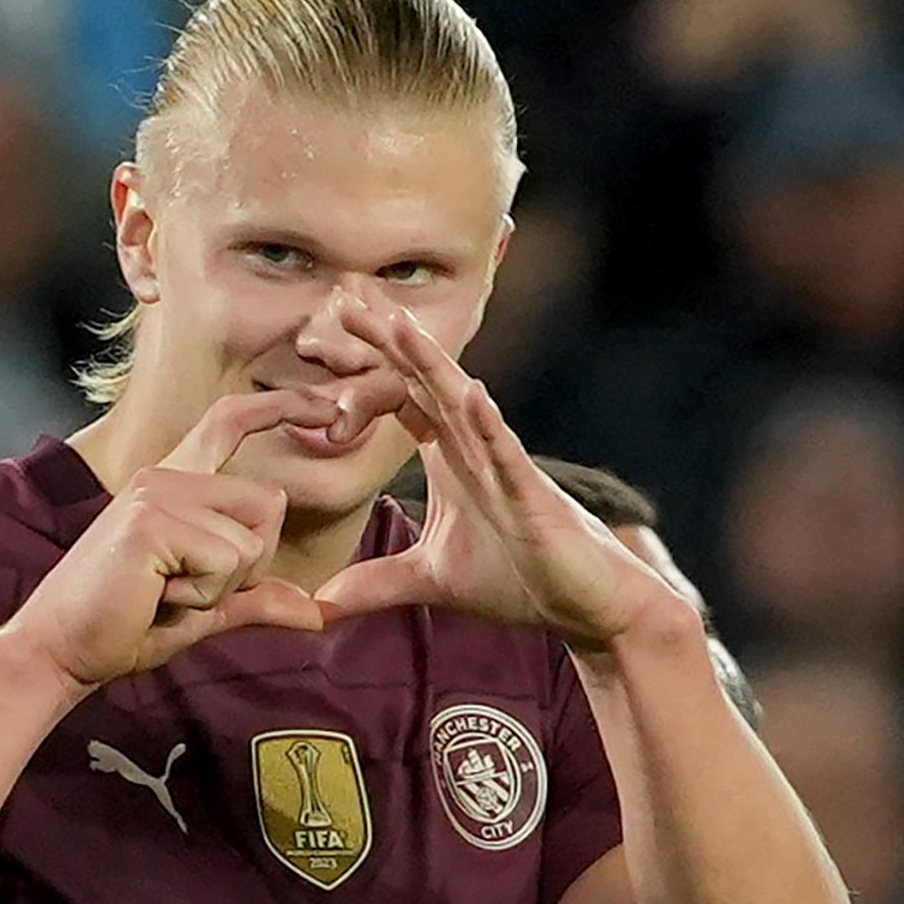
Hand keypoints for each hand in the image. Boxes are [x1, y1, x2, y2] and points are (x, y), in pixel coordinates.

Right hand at [8, 390, 335, 689]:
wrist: (59, 651)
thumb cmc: (124, 626)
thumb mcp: (204, 609)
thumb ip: (256, 598)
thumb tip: (318, 612)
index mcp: (174, 483)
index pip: (229, 421)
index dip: (282, 405)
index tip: (327, 402)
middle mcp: (165, 476)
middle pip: (269, 504)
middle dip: (249, 565)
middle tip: (187, 589)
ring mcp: (156, 493)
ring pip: (250, 541)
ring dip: (221, 588)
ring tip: (165, 594)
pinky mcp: (151, 522)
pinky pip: (226, 563)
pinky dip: (204, 596)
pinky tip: (157, 596)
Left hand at [314, 296, 696, 650]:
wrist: (585, 605)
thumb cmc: (520, 579)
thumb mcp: (431, 582)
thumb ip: (375, 584)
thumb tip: (318, 606)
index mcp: (450, 458)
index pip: (402, 399)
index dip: (364, 373)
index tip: (321, 347)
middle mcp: (475, 449)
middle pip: (425, 382)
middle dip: (387, 341)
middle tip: (345, 298)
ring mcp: (505, 467)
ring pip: (462, 405)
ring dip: (431, 365)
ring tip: (399, 324)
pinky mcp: (531, 495)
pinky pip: (507, 453)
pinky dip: (488, 424)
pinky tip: (471, 394)